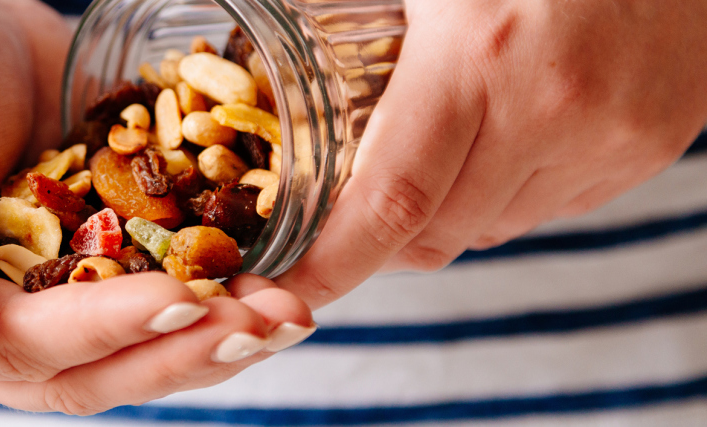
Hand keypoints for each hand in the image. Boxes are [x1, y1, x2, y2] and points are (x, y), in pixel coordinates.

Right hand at [0, 0, 314, 413]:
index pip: (23, 347)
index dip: (105, 328)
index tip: (181, 297)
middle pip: (92, 372)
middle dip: (181, 352)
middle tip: (262, 322)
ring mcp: (50, 303)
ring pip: (138, 351)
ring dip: (214, 338)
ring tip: (288, 313)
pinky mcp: (102, 267)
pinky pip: (162, 297)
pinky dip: (219, 296)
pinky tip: (277, 281)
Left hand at [276, 0, 706, 307]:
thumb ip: (348, 21)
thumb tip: (259, 50)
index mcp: (475, 56)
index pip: (390, 201)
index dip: (332, 263)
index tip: (285, 291)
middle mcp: (546, 108)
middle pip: (435, 233)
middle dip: (378, 244)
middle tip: (345, 219)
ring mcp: (607, 135)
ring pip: (491, 228)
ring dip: (447, 215)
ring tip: (440, 150)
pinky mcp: (647, 147)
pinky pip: (551, 208)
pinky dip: (507, 195)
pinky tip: (505, 138)